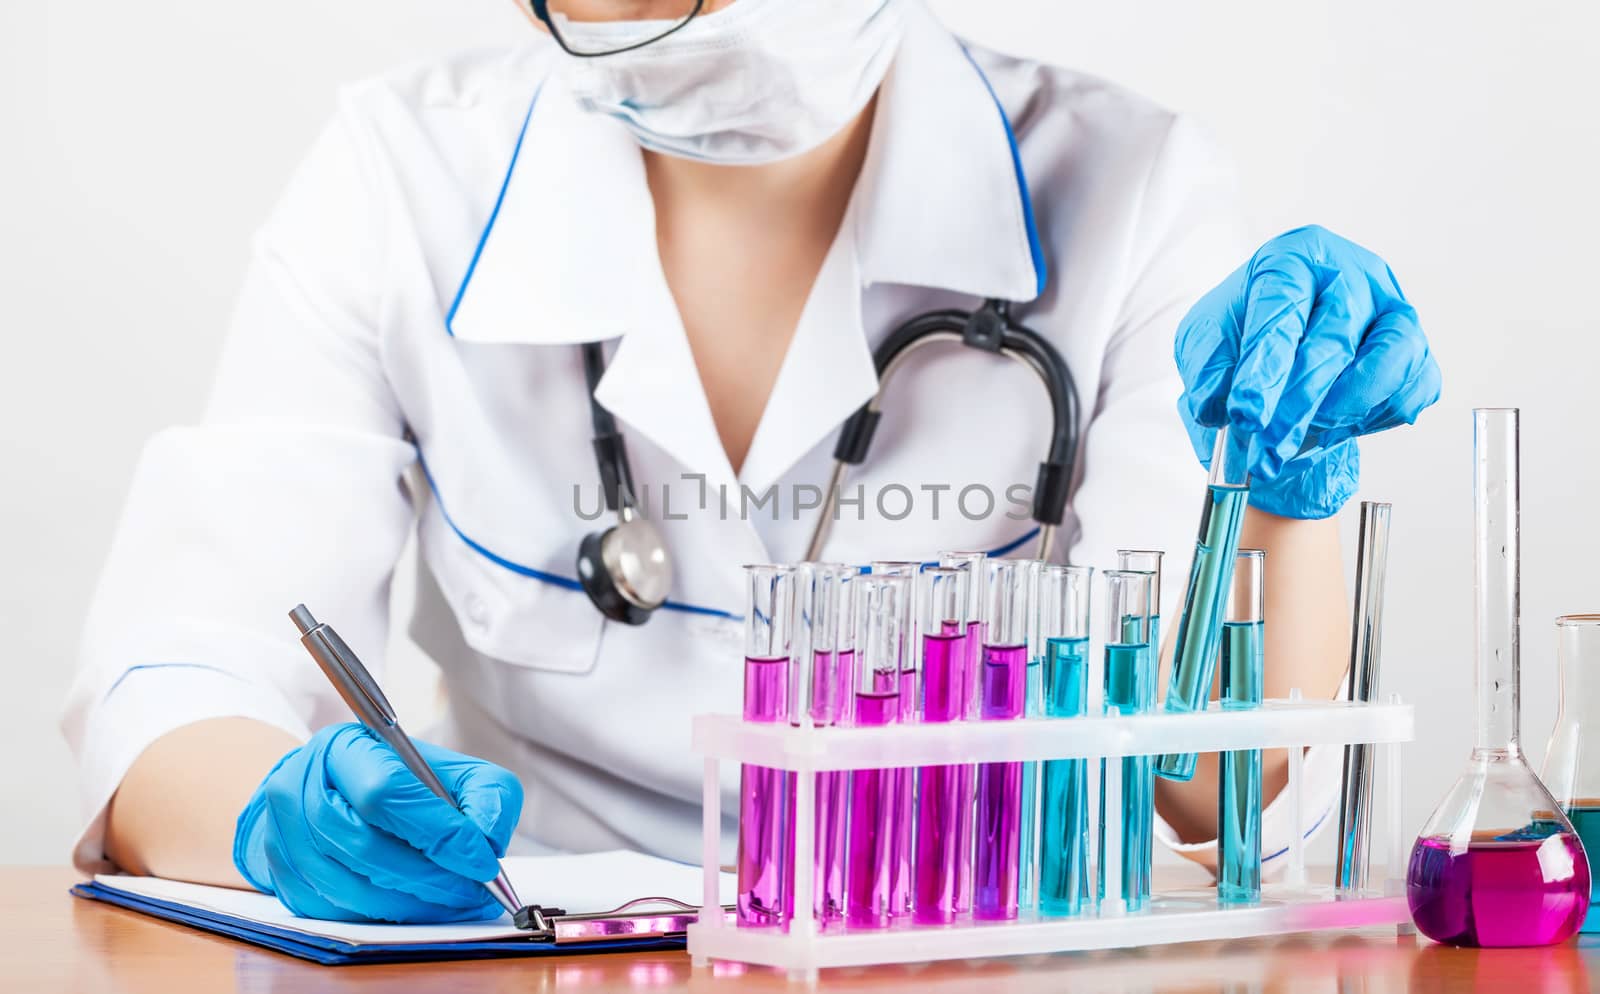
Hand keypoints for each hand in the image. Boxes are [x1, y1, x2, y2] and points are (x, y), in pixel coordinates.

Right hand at [233, 723, 522, 922]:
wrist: (328, 792)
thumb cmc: (397, 780)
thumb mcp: (451, 770)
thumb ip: (486, 794)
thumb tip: (488, 839)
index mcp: (342, 748)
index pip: (386, 791)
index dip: (438, 831)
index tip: (481, 861)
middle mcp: (299, 789)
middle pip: (365, 845)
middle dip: (429, 876)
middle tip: (473, 891)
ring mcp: (282, 836)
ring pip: (349, 886)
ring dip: (411, 903)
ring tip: (453, 902)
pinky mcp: (282, 878)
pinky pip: (335, 911)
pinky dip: (385, 915)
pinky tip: (417, 908)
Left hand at [1175, 225, 1440, 518]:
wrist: (1279, 348)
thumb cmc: (1245, 332)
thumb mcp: (1207, 341)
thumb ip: (1207, 368)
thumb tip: (1212, 406)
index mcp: (1293, 259)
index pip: (1282, 308)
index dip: (1263, 367)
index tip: (1244, 414)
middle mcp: (1350, 274)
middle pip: (1333, 339)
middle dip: (1297, 405)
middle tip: (1266, 449)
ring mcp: (1391, 308)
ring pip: (1392, 356)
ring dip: (1347, 408)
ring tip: (1306, 437)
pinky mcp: (1415, 346)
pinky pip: (1417, 383)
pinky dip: (1382, 415)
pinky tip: (1340, 428)